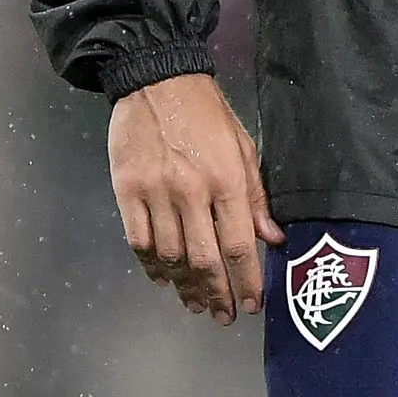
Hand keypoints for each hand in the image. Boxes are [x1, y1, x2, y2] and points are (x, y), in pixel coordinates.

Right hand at [108, 72, 285, 323]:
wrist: (156, 79)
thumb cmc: (207, 112)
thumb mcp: (243, 146)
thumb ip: (256, 196)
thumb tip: (271, 239)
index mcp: (226, 179)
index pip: (238, 245)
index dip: (247, 282)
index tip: (252, 305)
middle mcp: (191, 191)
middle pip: (204, 259)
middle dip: (217, 294)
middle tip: (223, 316)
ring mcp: (155, 192)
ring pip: (169, 256)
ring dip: (184, 287)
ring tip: (195, 303)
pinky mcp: (126, 190)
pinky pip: (138, 240)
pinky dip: (151, 266)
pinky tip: (163, 278)